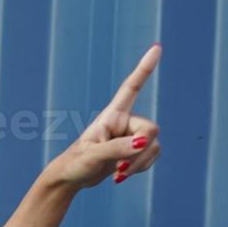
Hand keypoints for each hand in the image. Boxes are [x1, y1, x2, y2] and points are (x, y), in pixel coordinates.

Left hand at [47, 43, 162, 190]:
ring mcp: (130, 136)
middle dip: (140, 152)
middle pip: (151, 130)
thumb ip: (118, 148)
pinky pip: (152, 156)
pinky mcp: (134, 151)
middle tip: (120, 168)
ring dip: (140, 164)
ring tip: (118, 173)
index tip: (157, 48)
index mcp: (112, 115)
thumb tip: (143, 142)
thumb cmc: (75, 163)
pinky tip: (120, 175)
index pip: (131, 87)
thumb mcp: (93, 156)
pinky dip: (141, 168)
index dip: (144, 68)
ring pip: (154, 146)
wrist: (71, 178)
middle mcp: (124, 122)